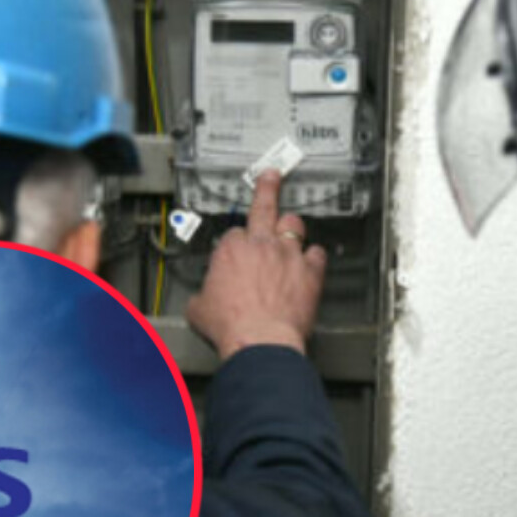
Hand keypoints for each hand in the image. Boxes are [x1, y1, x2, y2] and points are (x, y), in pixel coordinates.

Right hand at [185, 172, 326, 359]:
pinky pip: (318, 254)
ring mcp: (288, 255)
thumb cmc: (230, 325)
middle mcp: (261, 245)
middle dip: (267, 188)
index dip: (237, 242)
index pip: (234, 234)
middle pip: (265, 206)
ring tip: (292, 226)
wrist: (259, 340)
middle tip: (271, 176)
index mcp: (231, 249)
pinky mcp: (311, 272)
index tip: (238, 249)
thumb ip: (202, 296)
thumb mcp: (198, 309)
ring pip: (294, 225)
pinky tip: (312, 261)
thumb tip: (200, 302)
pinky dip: (315, 257)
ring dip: (292, 226)